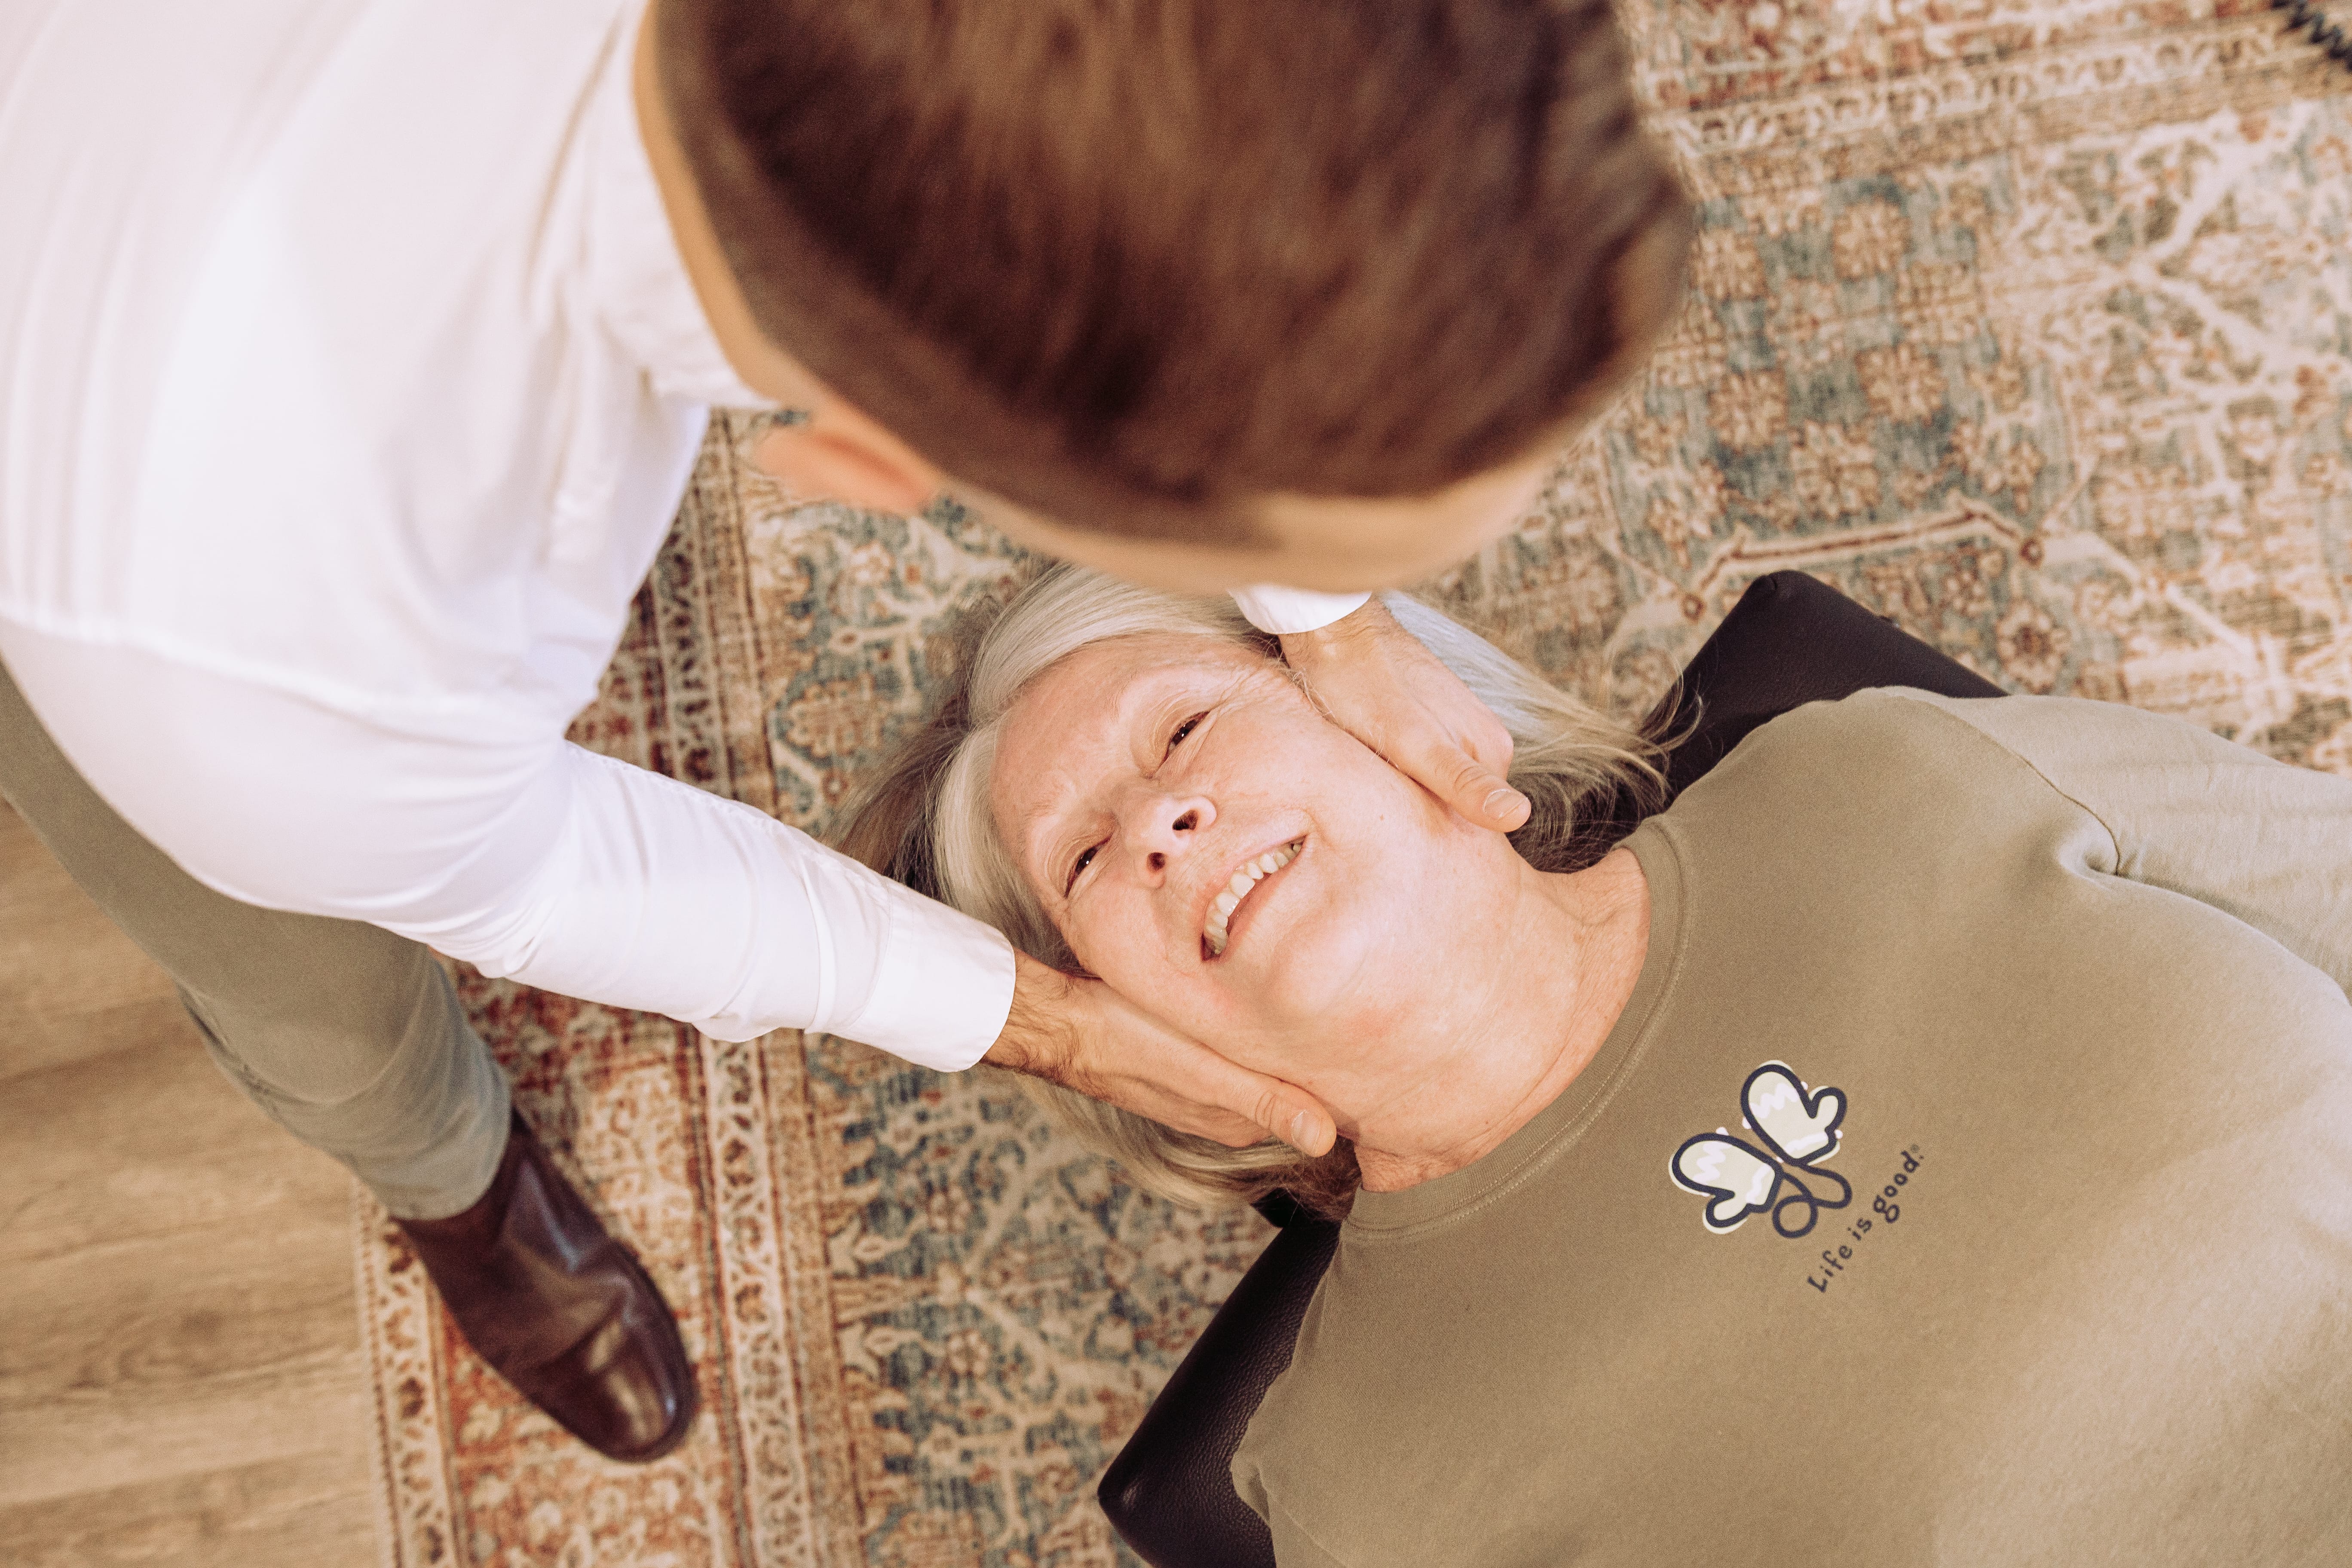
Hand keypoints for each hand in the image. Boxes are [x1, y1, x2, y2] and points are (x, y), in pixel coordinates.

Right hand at [985, 953, 1338, 1155]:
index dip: (1349, 1087)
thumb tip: (1325, 1140)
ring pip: (1269, 1071)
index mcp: (1239, 1118)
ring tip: (1336, 1011)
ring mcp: (1209, 1084)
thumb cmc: (1126, 1038)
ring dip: (1296, 1050)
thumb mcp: (1200, 1066)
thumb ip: (1263, 1099)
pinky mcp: (1191, 1058)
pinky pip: (1241, 1055)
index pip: (1314, 1115)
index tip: (1385, 1056)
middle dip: (1330, 1068)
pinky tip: (1269, 1010)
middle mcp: (1228, 1108)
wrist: (1059, 1021)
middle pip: (1296, 1092)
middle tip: (1372, 1024)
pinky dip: (1260, 1038)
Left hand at [1280, 598, 1529, 830]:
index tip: (1394, 836)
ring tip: (1366, 787)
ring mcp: (1456, 728)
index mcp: (1492, 751)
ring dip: (1404, 797)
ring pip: (1433, 789)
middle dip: (1419, 819)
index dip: (1433, 839)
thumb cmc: (1359, 683)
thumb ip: (1463, 782)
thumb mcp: (1412, 742)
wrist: (1328, 628)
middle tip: (1373, 809)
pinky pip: (1417, 767)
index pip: (1477, 828)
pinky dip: (1394, 774)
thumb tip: (1518, 816)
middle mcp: (1483, 739)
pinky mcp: (1427, 721)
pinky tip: (1368, 766)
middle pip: (1456, 808)